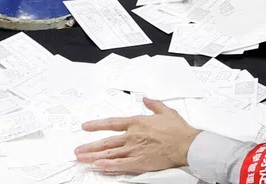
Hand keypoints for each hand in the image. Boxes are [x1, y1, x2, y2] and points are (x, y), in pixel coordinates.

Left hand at [74, 99, 199, 175]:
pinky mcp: (141, 161)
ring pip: (110, 153)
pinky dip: (109, 166)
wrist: (188, 144)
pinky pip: (121, 164)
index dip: (96, 125)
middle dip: (90, 146)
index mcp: (136, 123)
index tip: (85, 127)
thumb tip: (146, 99)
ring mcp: (135, 149)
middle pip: (106, 141)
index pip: (111, 123)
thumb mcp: (165, 111)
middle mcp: (132, 136)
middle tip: (78, 150)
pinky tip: (99, 167)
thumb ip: (153, 104)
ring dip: (94, 157)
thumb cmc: (178, 130)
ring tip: (83, 160)